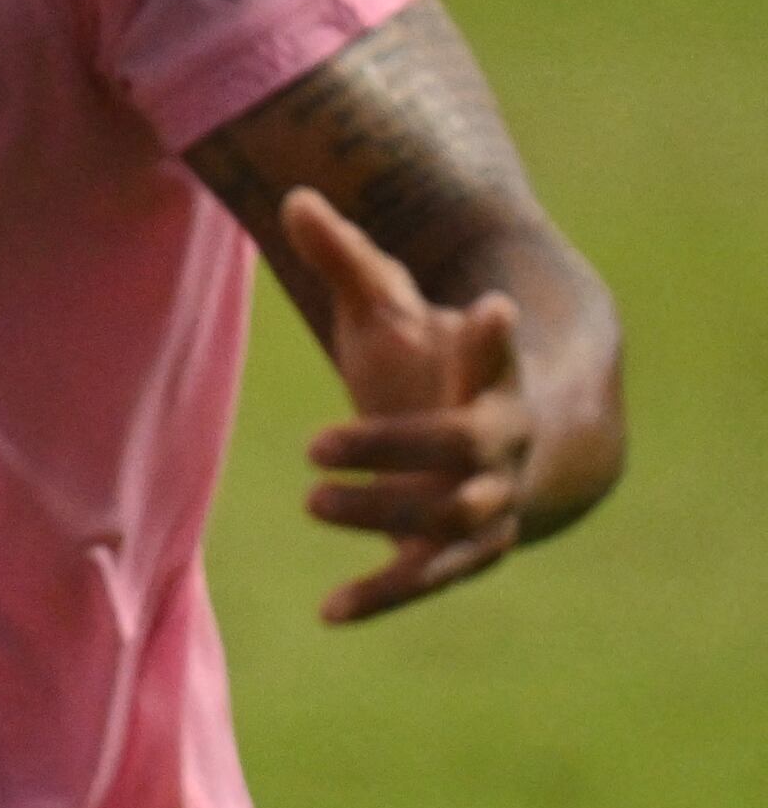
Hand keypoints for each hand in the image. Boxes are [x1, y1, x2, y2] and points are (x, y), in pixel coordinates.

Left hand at [290, 187, 538, 623]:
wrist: (513, 447)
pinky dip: (381, 595)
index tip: (489, 305)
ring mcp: (490, 501)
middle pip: (460, 447)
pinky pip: (426, 578)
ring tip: (312, 502)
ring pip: (447, 516)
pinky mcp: (466, 551)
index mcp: (489, 380)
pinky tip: (327, 612)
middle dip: (396, 446)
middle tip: (315, 445)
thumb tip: (293, 196)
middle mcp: (501, 444)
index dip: (492, 336)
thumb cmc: (435, 365)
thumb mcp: (394, 311)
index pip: (495, 354)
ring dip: (382, 513)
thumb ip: (350, 260)